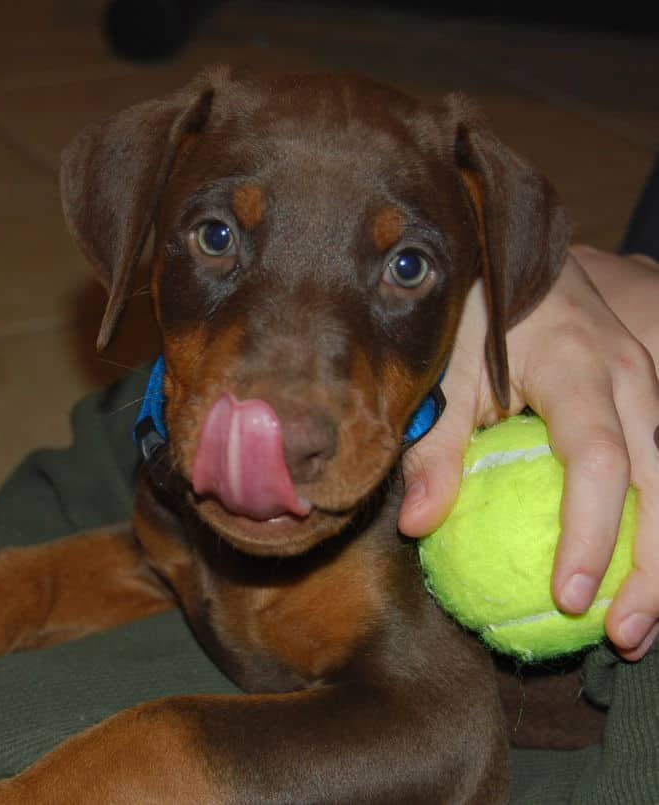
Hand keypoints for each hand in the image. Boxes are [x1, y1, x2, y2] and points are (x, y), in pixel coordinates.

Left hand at [400, 247, 658, 660]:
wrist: (523, 257)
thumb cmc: (477, 311)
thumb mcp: (447, 369)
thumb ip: (435, 444)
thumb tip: (418, 524)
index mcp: (578, 365)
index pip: (597, 461)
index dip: (590, 533)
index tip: (567, 597)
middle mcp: (631, 375)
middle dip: (652, 568)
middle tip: (623, 636)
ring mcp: (650, 382)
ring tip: (638, 624)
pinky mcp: (649, 393)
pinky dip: (654, 522)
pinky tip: (638, 567)